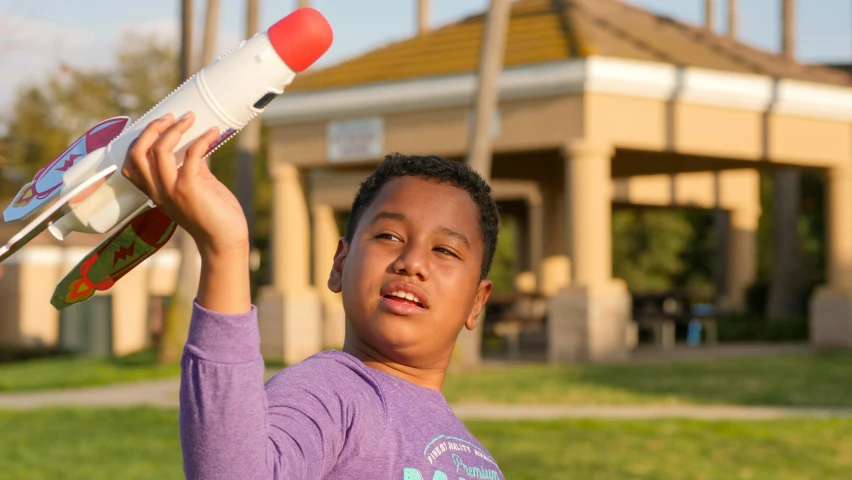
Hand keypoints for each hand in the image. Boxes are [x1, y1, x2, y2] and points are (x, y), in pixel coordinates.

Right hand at [122, 112, 248, 257]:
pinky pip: (191, 154)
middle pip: (138, 152)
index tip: (158, 125)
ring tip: (190, 118)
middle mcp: (158, 192)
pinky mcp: (190, 189)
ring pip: (159, 150)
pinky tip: (213, 132)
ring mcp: (172, 190)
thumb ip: (192, 168)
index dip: (139, 140)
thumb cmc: (215, 216)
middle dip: (152, 128)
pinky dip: (202, 138)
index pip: (131, 164)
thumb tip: (195, 144)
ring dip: (175, 128)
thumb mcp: (197, 187)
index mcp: (155, 193)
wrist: (225, 241)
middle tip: (170, 116)